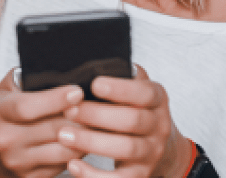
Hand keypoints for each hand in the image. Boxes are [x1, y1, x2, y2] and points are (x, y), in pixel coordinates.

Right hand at [0, 68, 86, 177]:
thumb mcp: (5, 88)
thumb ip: (28, 77)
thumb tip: (62, 70)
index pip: (28, 107)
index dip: (56, 99)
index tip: (77, 91)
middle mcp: (5, 140)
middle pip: (52, 130)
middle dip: (80, 117)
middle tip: (98, 106)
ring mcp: (16, 163)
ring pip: (63, 152)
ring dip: (84, 138)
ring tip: (96, 124)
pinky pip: (62, 167)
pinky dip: (77, 154)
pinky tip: (84, 141)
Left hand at [56, 64, 191, 177]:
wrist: (162, 149)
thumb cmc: (136, 112)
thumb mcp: (135, 90)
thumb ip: (121, 75)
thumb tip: (90, 59)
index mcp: (157, 98)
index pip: (144, 92)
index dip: (120, 89)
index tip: (94, 84)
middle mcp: (158, 125)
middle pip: (132, 120)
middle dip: (97, 115)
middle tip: (69, 110)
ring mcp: (151, 152)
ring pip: (125, 148)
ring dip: (92, 142)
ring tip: (64, 135)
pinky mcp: (140, 174)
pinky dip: (95, 175)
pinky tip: (74, 165)